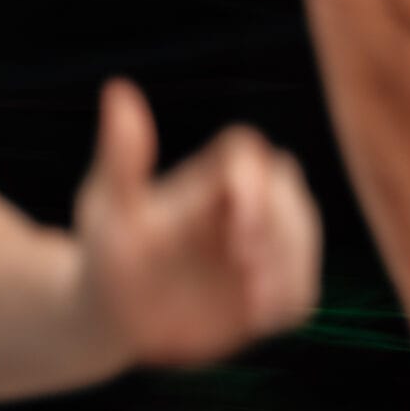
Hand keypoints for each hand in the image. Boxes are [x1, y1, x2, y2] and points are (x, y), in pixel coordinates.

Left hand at [74, 80, 322, 369]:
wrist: (114, 321)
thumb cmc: (106, 259)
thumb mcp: (108, 210)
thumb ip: (122, 158)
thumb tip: (119, 89)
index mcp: (206, 182)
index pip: (249, 156)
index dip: (255, 185)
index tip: (239, 230)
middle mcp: (239, 211)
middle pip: (290, 192)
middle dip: (280, 227)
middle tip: (245, 265)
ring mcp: (258, 252)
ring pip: (303, 239)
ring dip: (290, 265)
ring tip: (254, 299)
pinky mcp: (268, 293)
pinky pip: (302, 289)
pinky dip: (291, 297)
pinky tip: (259, 315)